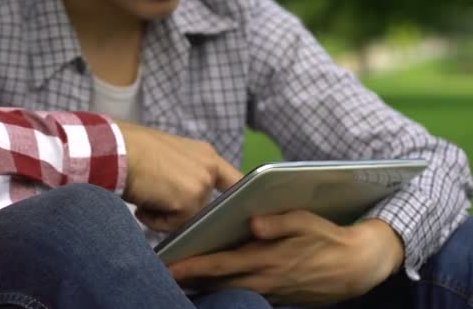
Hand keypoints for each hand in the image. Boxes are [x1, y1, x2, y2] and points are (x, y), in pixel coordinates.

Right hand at [117, 121, 242, 231]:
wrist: (117, 149)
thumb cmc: (132, 150)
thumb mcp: (169, 156)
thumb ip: (185, 173)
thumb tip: (184, 199)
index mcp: (205, 154)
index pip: (233, 180)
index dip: (232, 197)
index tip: (232, 210)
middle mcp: (209, 167)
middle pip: (203, 206)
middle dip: (179, 209)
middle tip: (156, 198)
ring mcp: (201, 183)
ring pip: (188, 218)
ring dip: (165, 215)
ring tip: (146, 196)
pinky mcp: (189, 200)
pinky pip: (174, 225)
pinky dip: (155, 221)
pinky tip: (143, 204)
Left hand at [169, 211, 403, 305]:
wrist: (357, 267)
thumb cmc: (329, 238)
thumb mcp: (307, 222)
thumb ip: (279, 222)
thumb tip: (254, 223)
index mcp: (266, 258)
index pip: (220, 264)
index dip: (192, 266)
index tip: (168, 265)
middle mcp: (264, 280)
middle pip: (217, 283)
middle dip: (189, 280)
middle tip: (163, 275)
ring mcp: (271, 293)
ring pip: (229, 293)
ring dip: (205, 288)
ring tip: (181, 281)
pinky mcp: (278, 298)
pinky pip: (245, 296)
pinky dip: (226, 292)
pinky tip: (216, 287)